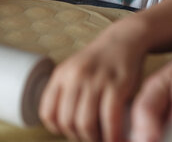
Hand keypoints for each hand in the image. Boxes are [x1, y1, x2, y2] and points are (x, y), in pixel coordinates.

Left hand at [39, 21, 144, 141]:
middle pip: (66, 121)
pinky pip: (109, 118)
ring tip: (102, 140)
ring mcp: (95, 80)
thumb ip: (67, 93)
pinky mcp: (117, 84)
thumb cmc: (100, 62)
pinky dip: (112, 135)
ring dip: (94, 139)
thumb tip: (64, 127)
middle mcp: (75, 76)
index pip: (47, 112)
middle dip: (78, 137)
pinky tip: (116, 138)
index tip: (70, 132)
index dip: (57, 129)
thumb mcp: (75, 71)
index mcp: (61, 75)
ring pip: (85, 123)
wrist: (123, 40)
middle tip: (89, 139)